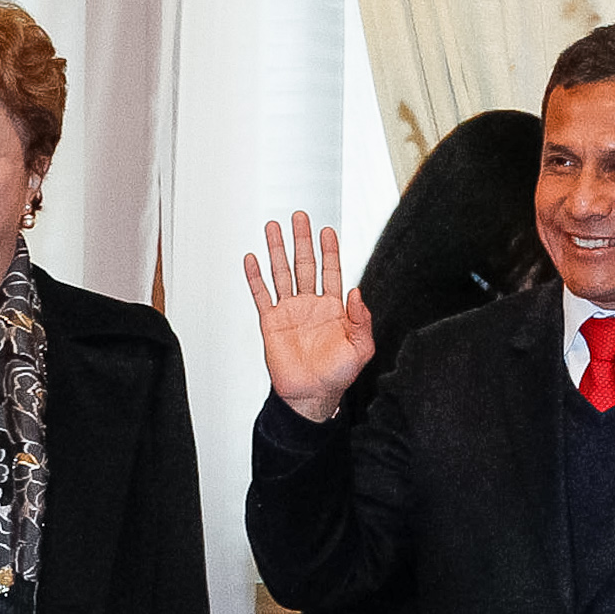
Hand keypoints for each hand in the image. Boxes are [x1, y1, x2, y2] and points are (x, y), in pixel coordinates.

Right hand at [241, 211, 372, 421]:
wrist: (311, 395)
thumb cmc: (337, 375)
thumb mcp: (361, 348)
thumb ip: (362, 319)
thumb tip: (356, 292)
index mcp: (333, 308)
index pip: (331, 270)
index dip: (329, 251)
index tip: (327, 231)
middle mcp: (310, 305)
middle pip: (304, 264)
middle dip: (302, 240)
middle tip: (299, 217)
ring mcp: (289, 311)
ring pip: (281, 273)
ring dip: (277, 250)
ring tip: (273, 228)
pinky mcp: (271, 323)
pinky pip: (261, 295)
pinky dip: (255, 277)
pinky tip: (252, 259)